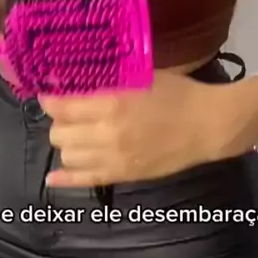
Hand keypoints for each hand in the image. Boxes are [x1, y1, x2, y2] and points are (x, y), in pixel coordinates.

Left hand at [40, 71, 216, 187]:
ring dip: (68, 143)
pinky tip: (54, 177)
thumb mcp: (141, 77)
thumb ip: (108, 80)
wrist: (207, 125)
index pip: (61, 106)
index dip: (49, 99)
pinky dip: (65, 179)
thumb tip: (75, 77)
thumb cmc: (177, 94)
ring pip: (68, 156)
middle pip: (59, 133)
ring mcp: (114, 159)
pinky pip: (85, 181)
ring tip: (78, 134)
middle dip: (59, 121)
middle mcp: (107, 134)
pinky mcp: (123, 175)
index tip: (50, 93)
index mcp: (112, 105)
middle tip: (69, 113)